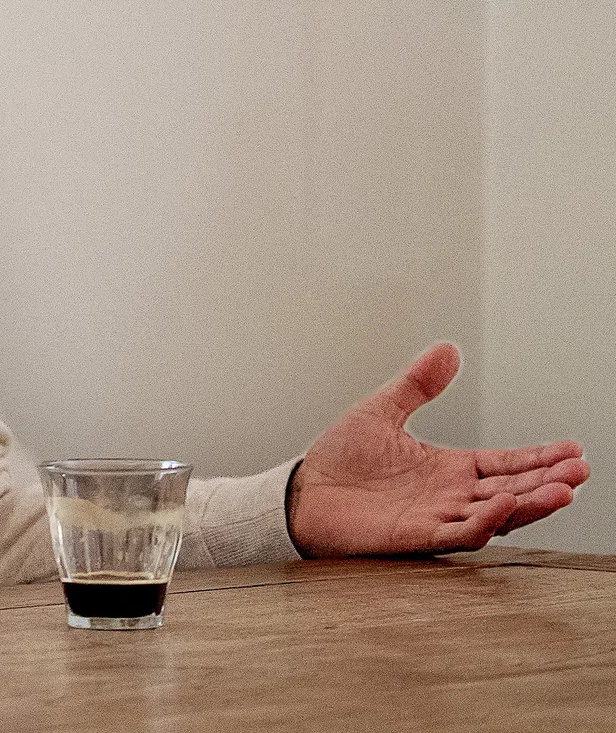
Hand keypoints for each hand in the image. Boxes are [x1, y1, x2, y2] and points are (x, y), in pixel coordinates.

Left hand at [286, 343, 589, 556]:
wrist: (300, 493)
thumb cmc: (339, 459)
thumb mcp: (383, 411)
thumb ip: (417, 384)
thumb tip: (449, 348)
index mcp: (449, 468)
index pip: (506, 464)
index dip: (539, 458)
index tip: (574, 450)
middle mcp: (451, 495)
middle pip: (512, 490)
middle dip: (549, 481)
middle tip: (581, 470)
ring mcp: (438, 517)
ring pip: (496, 514)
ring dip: (530, 504)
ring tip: (563, 490)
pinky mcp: (416, 536)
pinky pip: (459, 532)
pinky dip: (484, 521)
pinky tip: (504, 504)